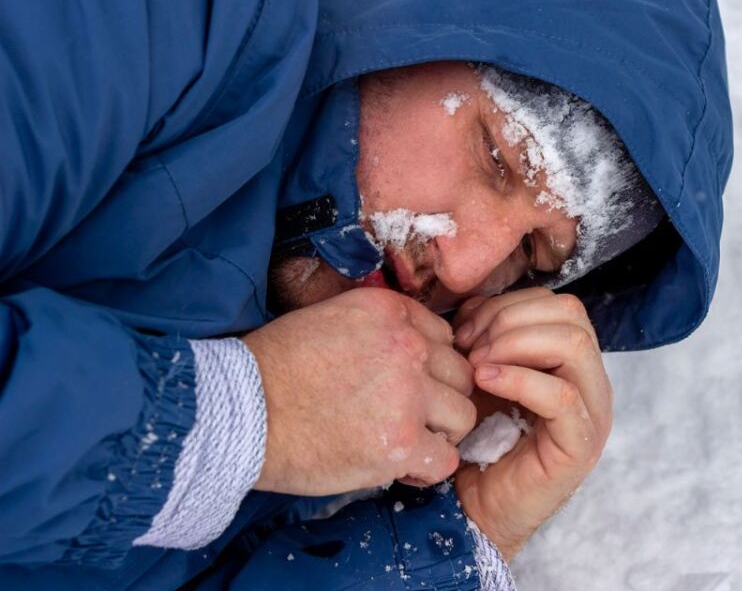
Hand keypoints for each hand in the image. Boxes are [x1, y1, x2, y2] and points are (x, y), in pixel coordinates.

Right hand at [243, 287, 476, 495]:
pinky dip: (428, 469)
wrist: (239, 413)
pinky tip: (402, 468)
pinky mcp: (401, 442)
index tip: (406, 386)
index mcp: (390, 312)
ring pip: (463, 415)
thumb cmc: (272, 370)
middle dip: (440, 399)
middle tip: (409, 418)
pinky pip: (445, 459)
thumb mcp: (329, 320)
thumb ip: (377, 331)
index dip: (428, 367)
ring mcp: (409, 395)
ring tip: (405, 442)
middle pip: (460, 375)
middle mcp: (408, 346)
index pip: (442, 339)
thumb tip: (409, 353)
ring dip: (439, 433)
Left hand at [451, 288, 612, 559]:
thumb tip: (476, 304)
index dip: (510, 305)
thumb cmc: (480, 442)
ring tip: (476, 364)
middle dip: (512, 320)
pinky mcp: (579, 444)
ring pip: (573, 345)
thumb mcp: (484, 375)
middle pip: (571, 316)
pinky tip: (484, 381)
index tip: (466, 329)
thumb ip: (488, 337)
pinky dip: (518, 378)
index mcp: (574, 363)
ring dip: (515, 344)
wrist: (474, 509)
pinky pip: (560, 395)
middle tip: (470, 346)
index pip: (559, 305)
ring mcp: (592, 413)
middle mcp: (592, 383)